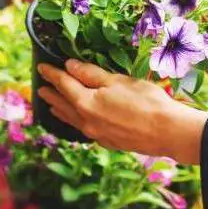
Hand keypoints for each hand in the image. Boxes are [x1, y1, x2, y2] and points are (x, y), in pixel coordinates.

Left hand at [38, 60, 207, 163]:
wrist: (167, 132)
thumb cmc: (145, 101)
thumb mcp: (118, 81)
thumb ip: (91, 74)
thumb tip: (69, 67)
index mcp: (86, 103)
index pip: (64, 84)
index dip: (52, 74)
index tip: (42, 68)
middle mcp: (86, 121)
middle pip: (63, 104)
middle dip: (52, 94)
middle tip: (40, 88)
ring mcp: (96, 134)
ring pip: (71, 120)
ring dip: (60, 110)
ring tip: (51, 105)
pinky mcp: (107, 141)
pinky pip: (82, 129)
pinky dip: (74, 121)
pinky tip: (77, 120)